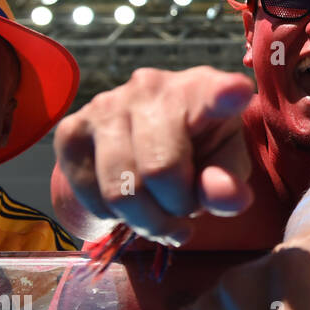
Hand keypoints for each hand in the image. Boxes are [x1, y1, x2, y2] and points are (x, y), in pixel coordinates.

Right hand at [54, 66, 254, 241]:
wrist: (140, 144)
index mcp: (203, 90)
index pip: (216, 91)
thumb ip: (230, 182)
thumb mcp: (225, 165)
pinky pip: (88, 194)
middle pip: (160, 171)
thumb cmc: (198, 150)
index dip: (226, 94)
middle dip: (177, 209)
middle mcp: (151, 87)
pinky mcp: (71, 128)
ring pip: (121, 190)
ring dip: (146, 221)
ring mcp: (105, 104)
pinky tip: (129, 203)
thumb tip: (226, 198)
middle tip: (185, 212)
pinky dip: (112, 215)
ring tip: (161, 217)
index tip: (237, 91)